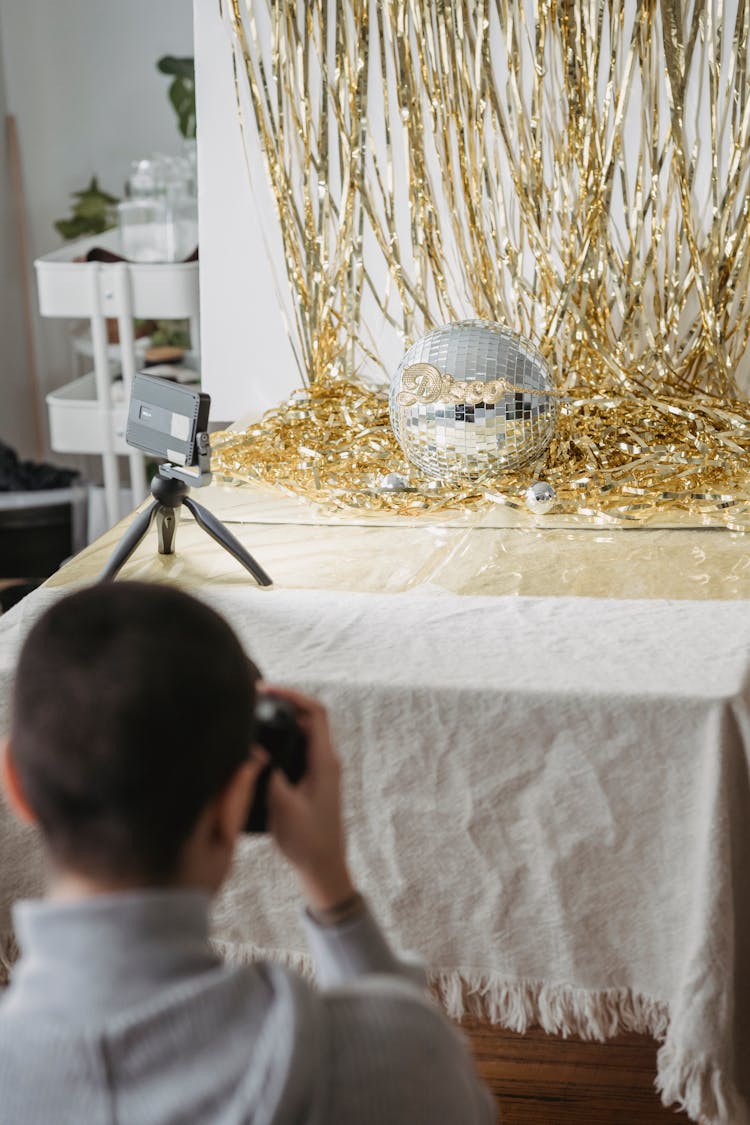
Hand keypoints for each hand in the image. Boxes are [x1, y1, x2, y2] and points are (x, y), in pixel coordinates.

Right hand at [259, 684, 355, 912]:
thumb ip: (269, 776)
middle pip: (309, 717)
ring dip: (282, 720)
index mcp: (325, 762)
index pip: (316, 713)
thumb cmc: (307, 842)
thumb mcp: (283, 808)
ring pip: (302, 733)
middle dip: (284, 703)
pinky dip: (281, 738)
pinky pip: (298, 748)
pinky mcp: (312, 780)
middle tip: (253, 699)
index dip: (293, 695)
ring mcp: (320, 770)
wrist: (323, 868)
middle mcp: (326, 761)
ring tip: (253, 715)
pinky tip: (259, 746)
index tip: (268, 690)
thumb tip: (255, 749)